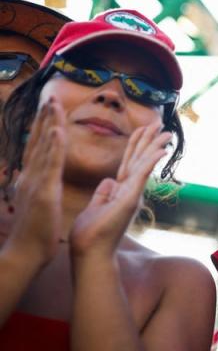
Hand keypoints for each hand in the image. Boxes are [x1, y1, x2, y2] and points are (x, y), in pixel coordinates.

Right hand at [2, 98, 66, 266]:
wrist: (26, 252)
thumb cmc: (35, 231)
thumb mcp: (37, 203)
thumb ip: (37, 186)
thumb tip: (34, 176)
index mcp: (32, 179)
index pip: (38, 149)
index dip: (43, 129)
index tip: (49, 111)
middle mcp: (30, 176)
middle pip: (38, 142)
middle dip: (44, 120)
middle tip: (50, 98)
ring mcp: (35, 182)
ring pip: (43, 148)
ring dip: (48, 125)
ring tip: (53, 105)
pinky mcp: (43, 191)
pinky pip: (49, 165)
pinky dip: (52, 146)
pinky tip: (56, 130)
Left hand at [69, 122, 170, 259]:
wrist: (90, 253)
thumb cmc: (90, 235)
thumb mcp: (95, 208)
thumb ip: (103, 193)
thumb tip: (108, 181)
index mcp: (121, 191)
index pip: (129, 162)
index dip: (136, 144)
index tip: (143, 128)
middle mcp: (130, 192)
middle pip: (139, 159)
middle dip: (149, 140)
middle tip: (160, 123)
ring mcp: (132, 195)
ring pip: (144, 164)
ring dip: (155, 146)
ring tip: (166, 132)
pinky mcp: (130, 199)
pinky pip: (142, 175)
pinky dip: (150, 161)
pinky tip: (160, 149)